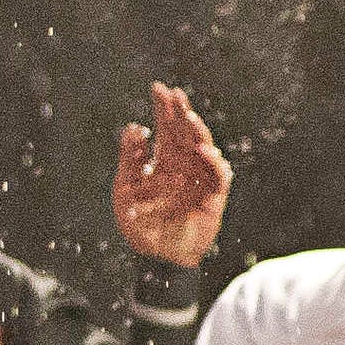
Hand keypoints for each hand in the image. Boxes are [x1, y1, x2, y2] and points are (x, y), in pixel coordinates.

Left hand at [112, 83, 230, 267]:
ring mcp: (199, 180)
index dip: (164, 108)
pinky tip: (203, 150)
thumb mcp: (126, 189)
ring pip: (204, 148)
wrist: (155, 256)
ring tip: (187, 117)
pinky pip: (218, 176)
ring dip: (198, 132)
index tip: (158, 88)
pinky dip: (213, 162)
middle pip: (185, 133)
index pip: (166, 129)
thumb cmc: (140, 224)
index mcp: (163, 162)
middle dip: (181, 112)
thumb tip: (133, 127)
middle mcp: (184, 166)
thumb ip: (130, 159)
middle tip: (174, 94)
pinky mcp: (213, 197)